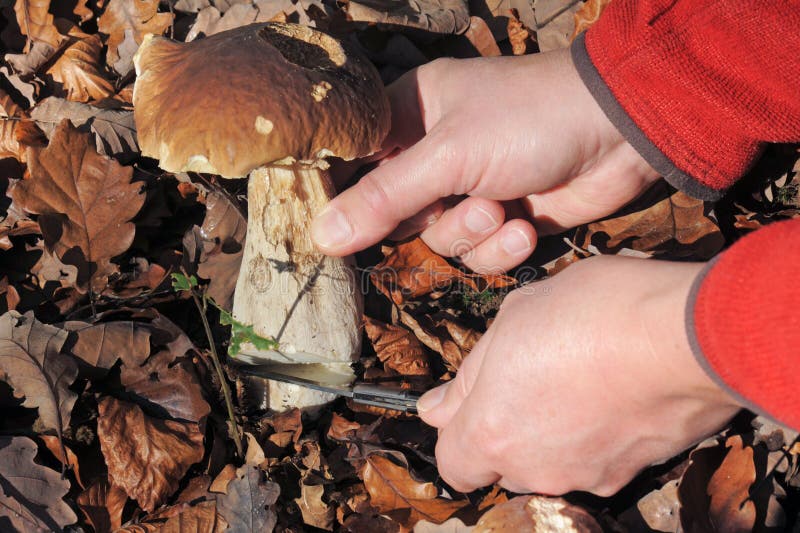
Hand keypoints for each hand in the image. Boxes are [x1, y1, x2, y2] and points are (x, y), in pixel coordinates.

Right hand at [312, 48, 659, 271]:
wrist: (621, 133)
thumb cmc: (528, 120)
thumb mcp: (448, 157)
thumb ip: (384, 199)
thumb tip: (320, 235)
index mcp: (410, 115)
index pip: (356, 163)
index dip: (347, 198)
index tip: (337, 229)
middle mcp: (434, 153)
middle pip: (395, 213)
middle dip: (431, 218)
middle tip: (457, 203)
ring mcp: (470, 187)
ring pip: (440, 240)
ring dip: (472, 233)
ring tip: (503, 209)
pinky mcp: (503, 217)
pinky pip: (479, 251)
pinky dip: (502, 247)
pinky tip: (526, 225)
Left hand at [416, 256, 740, 495]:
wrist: (684, 334)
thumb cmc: (592, 312)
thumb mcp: (512, 319)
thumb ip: (468, 376)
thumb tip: (435, 408)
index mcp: (492, 432)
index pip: (454, 465)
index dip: (459, 434)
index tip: (475, 403)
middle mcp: (534, 469)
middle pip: (506, 464)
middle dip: (510, 428)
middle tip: (531, 376)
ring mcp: (586, 475)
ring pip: (552, 463)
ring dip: (555, 433)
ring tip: (578, 379)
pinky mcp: (632, 473)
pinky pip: (598, 460)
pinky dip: (598, 436)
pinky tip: (613, 393)